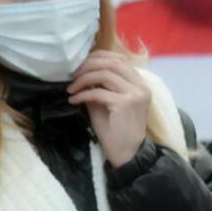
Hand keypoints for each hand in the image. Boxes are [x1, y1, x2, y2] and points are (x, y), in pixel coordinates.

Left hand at [68, 49, 150, 167]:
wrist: (126, 152)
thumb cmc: (115, 129)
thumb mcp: (105, 102)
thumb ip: (98, 86)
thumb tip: (81, 72)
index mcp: (139, 83)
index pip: (118, 59)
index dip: (96, 58)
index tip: (78, 66)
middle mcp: (140, 85)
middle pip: (111, 62)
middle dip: (87, 65)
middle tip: (71, 75)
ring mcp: (135, 93)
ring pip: (104, 74)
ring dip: (83, 79)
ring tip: (70, 89)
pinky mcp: (125, 103)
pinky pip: (98, 92)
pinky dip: (82, 94)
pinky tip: (73, 100)